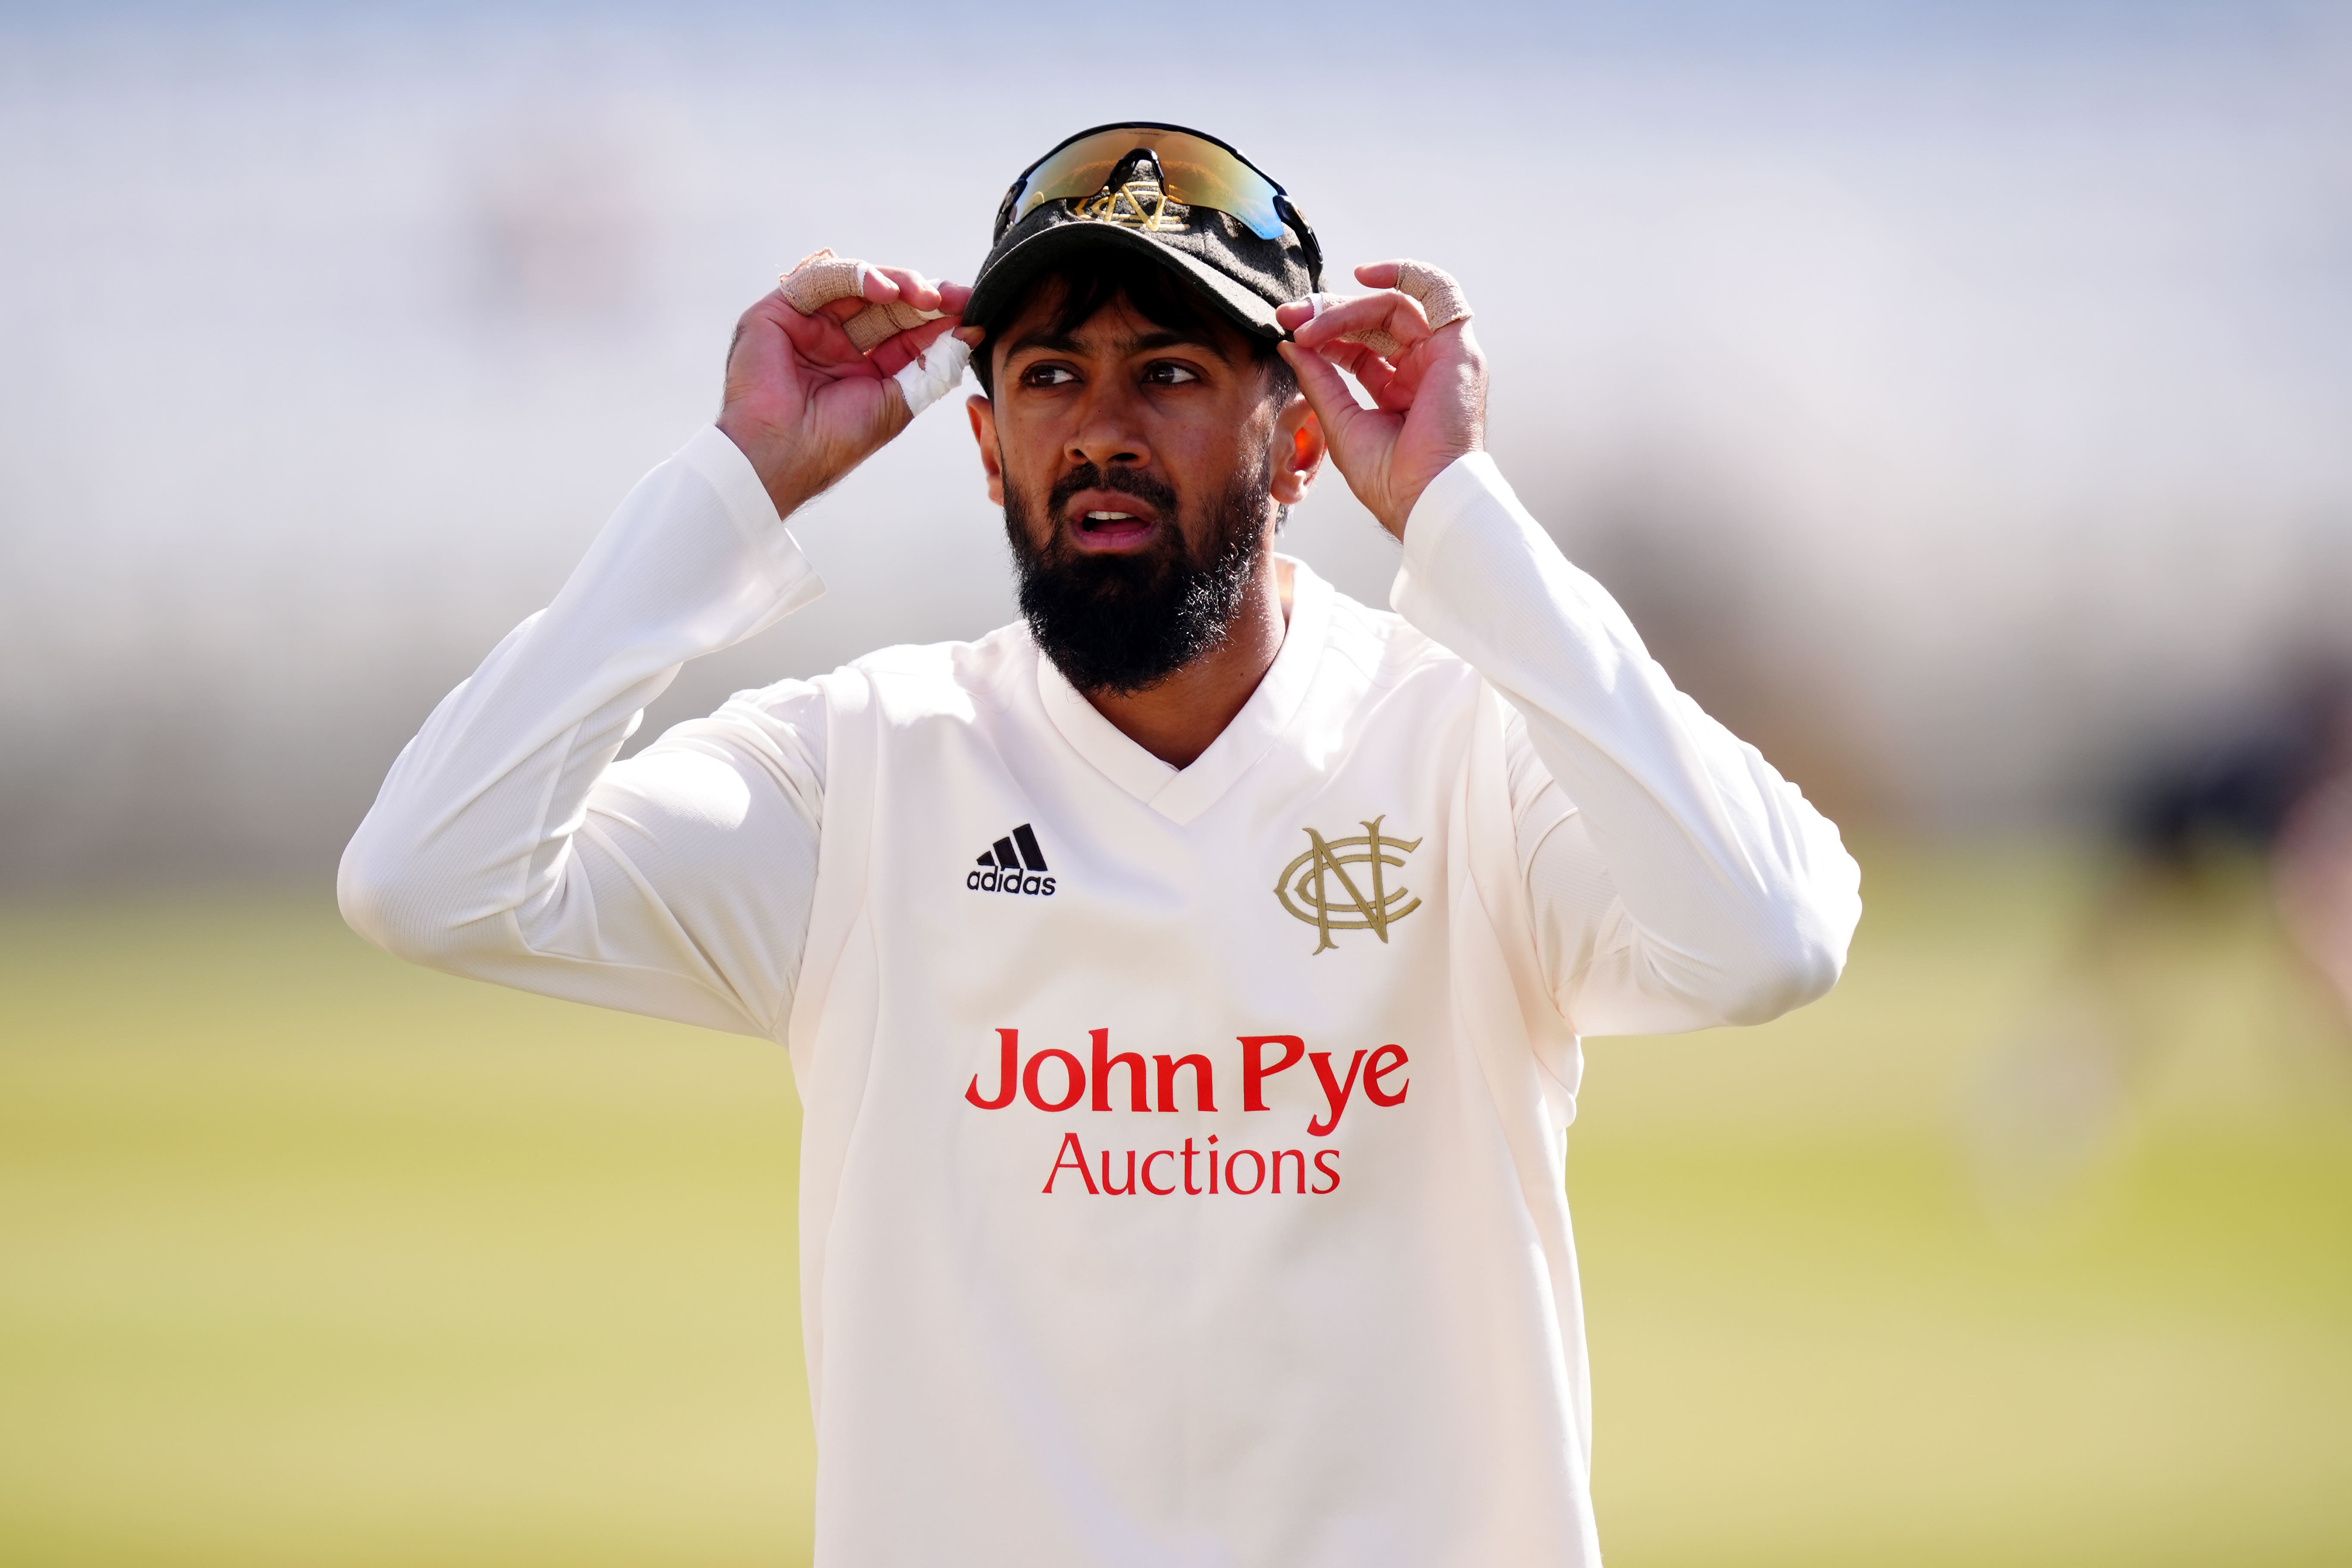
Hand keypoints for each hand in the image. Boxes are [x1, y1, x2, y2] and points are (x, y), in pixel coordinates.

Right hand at [716, 264, 973, 517]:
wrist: (783, 456)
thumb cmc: (836, 440)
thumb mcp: (898, 401)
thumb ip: (930, 366)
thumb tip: (971, 332)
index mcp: (862, 364)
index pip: (905, 328)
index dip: (939, 318)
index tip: (973, 313)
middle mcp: (836, 339)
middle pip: (887, 302)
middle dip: (925, 297)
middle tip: (957, 298)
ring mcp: (809, 323)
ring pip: (860, 283)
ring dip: (899, 283)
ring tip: (927, 297)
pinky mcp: (781, 309)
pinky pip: (824, 278)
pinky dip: (858, 276)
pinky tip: (886, 290)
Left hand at [1275, 261, 1486, 539]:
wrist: (1424, 500)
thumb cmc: (1390, 479)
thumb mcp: (1340, 421)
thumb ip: (1320, 379)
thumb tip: (1290, 344)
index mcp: (1400, 392)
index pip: (1358, 347)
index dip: (1323, 334)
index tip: (1287, 330)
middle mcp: (1422, 370)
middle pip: (1373, 323)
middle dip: (1327, 315)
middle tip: (1289, 316)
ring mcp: (1442, 356)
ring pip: (1392, 307)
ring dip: (1346, 309)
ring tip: (1310, 324)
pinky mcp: (1457, 347)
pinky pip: (1436, 290)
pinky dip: (1403, 273)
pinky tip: (1363, 276)